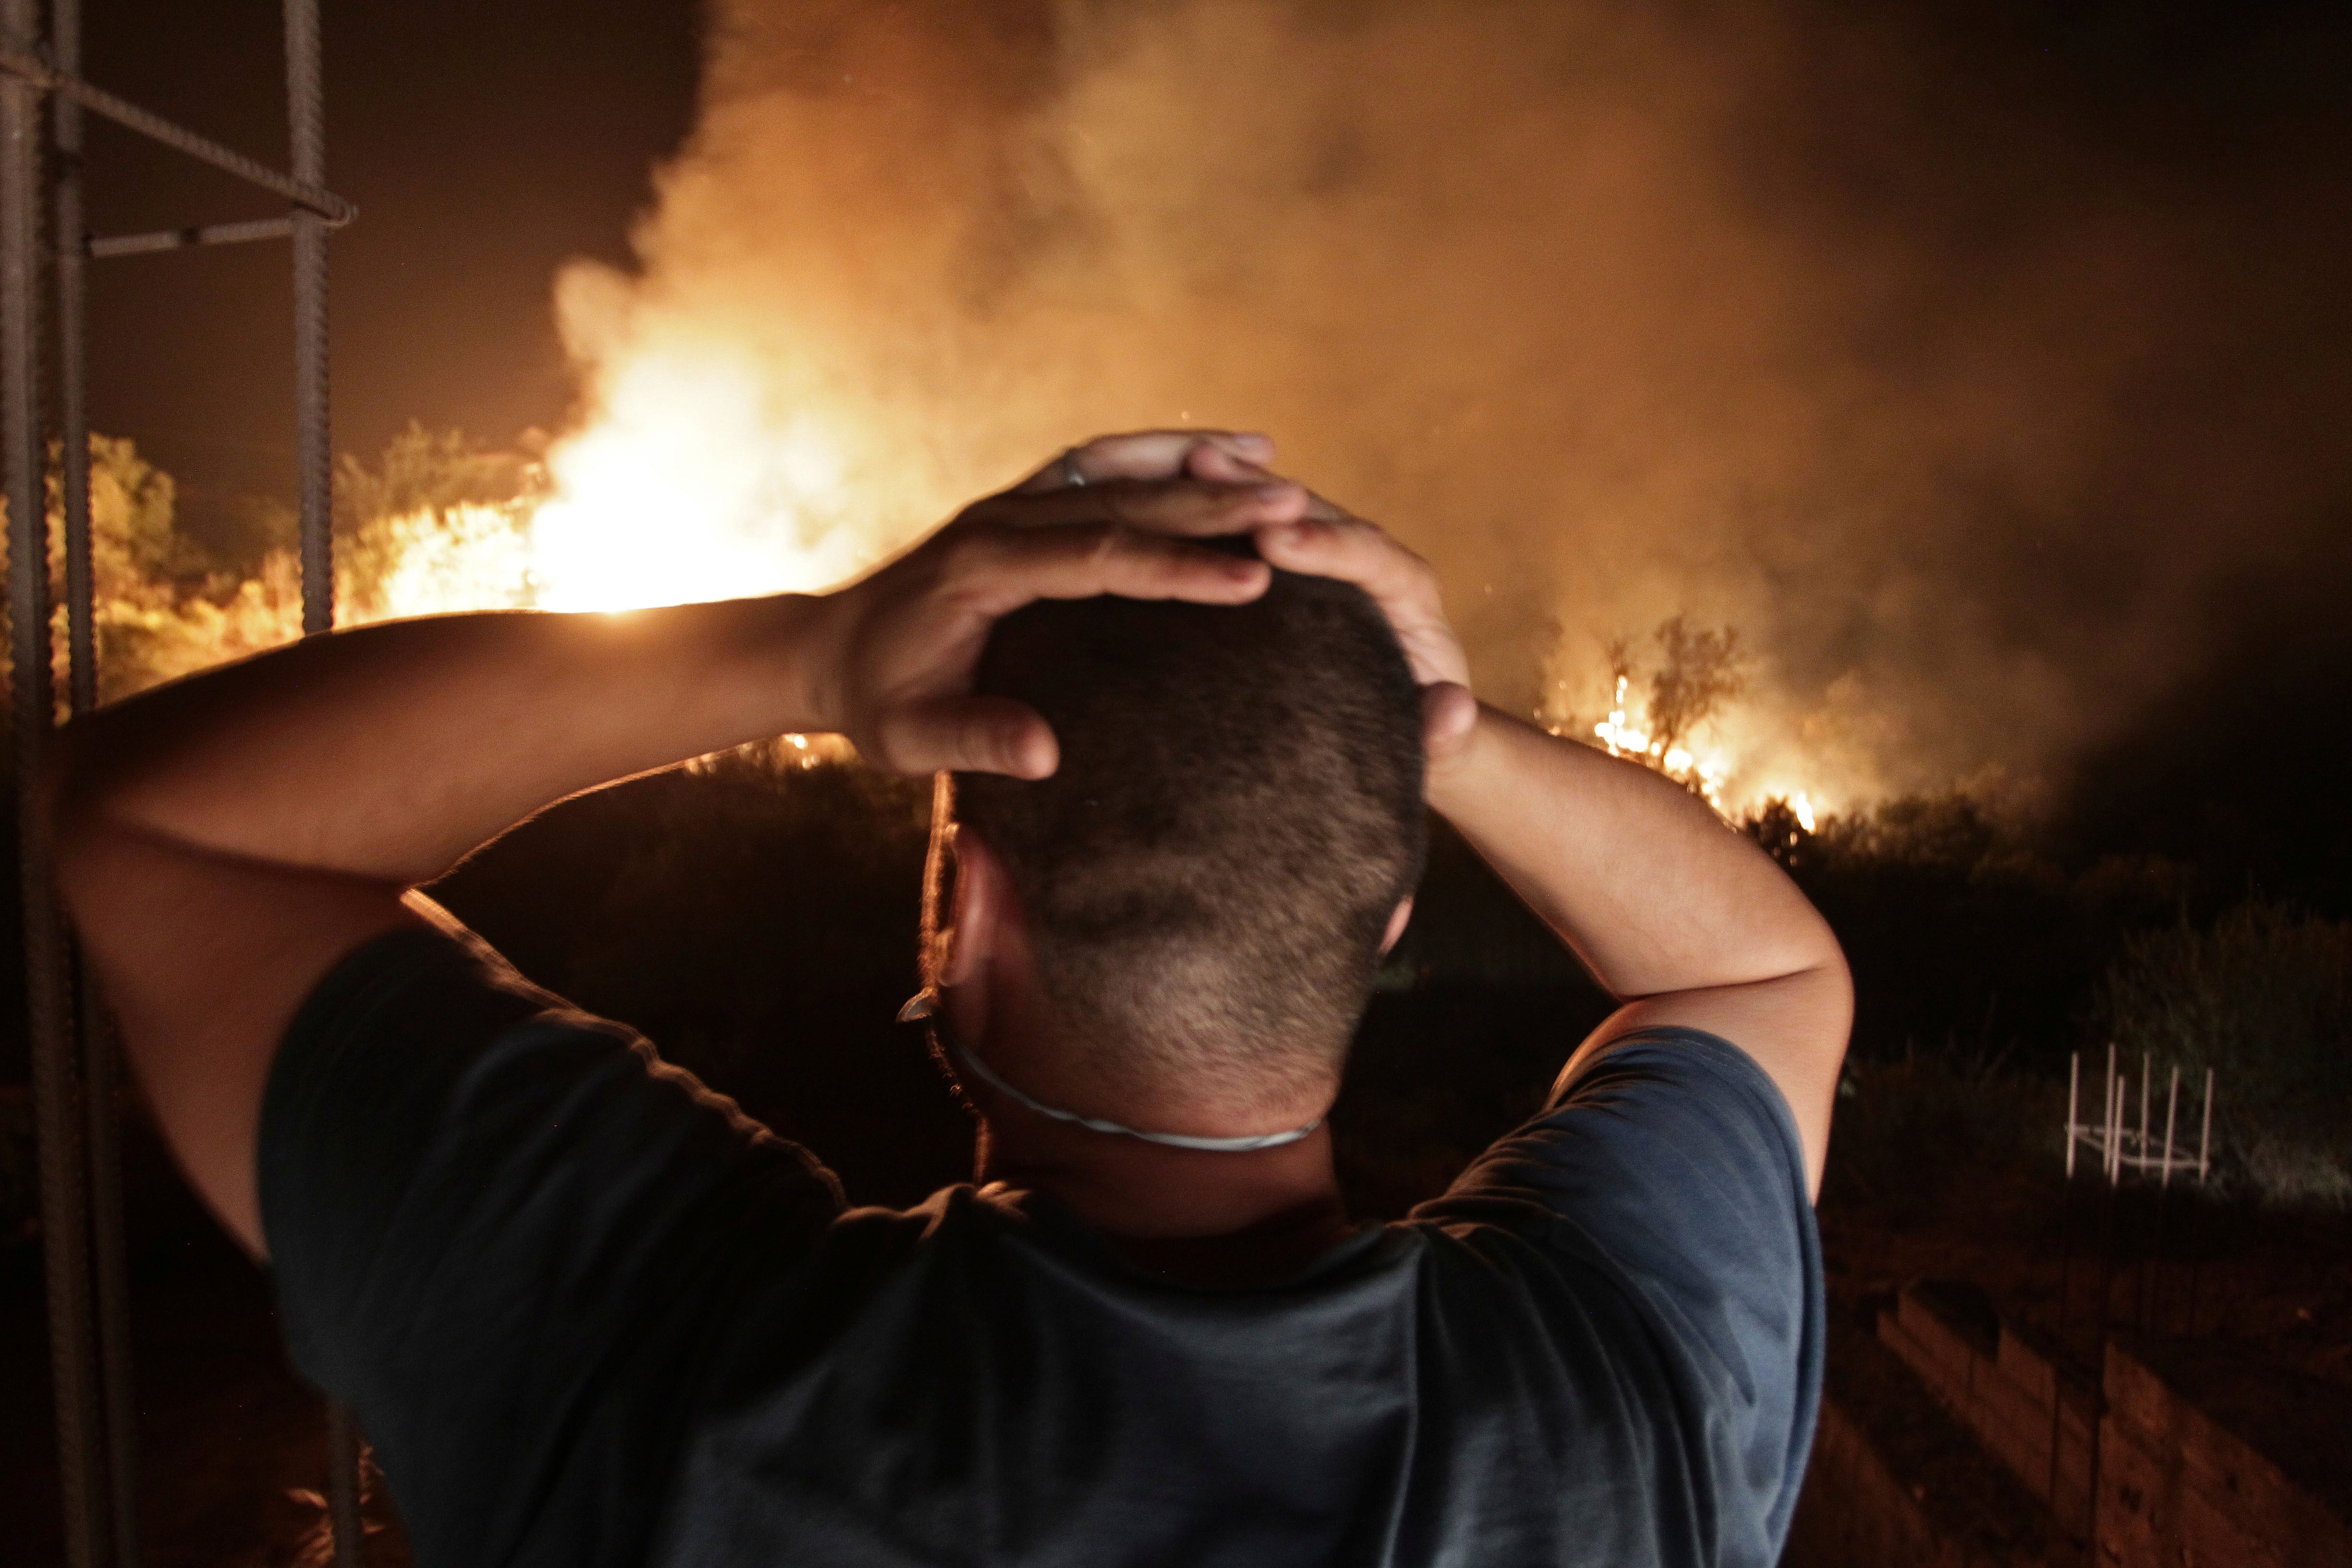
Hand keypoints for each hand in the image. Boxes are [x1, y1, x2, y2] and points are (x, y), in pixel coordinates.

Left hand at [820, 432, 1308, 776]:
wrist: (827, 649)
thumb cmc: (875, 701)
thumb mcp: (907, 737)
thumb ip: (973, 739)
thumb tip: (1046, 755)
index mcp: (983, 568)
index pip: (1097, 560)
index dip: (1176, 567)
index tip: (1251, 580)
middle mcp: (1004, 517)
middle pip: (1124, 503)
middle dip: (1215, 504)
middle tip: (1298, 509)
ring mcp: (1017, 500)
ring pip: (1122, 469)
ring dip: (1201, 466)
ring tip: (1281, 469)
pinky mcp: (1030, 501)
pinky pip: (1108, 466)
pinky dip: (1168, 456)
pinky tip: (1228, 454)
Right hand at [1179, 445, 1477, 766]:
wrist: (1403, 729)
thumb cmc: (1417, 737)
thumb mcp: (1439, 745)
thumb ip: (1449, 733)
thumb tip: (1451, 709)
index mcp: (1406, 592)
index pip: (1370, 555)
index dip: (1323, 543)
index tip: (1273, 539)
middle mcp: (1365, 560)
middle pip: (1314, 513)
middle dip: (1262, 491)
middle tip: (1205, 468)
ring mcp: (1322, 558)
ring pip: (1277, 509)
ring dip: (1231, 486)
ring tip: (1179, 463)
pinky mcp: (1287, 570)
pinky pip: (1250, 530)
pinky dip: (1214, 511)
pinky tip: (1162, 495)